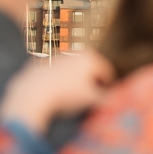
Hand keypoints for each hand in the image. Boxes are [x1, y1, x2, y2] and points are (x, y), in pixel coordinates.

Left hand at [0, 52, 114, 132]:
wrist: (33, 94)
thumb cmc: (66, 96)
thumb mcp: (92, 101)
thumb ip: (108, 99)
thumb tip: (119, 100)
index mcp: (90, 57)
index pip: (107, 72)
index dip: (109, 88)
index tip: (107, 100)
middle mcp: (74, 53)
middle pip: (89, 69)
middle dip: (92, 83)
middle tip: (90, 98)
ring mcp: (56, 57)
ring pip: (72, 71)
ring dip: (75, 82)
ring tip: (72, 98)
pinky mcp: (41, 64)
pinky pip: (55, 76)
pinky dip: (58, 83)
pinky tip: (55, 95)